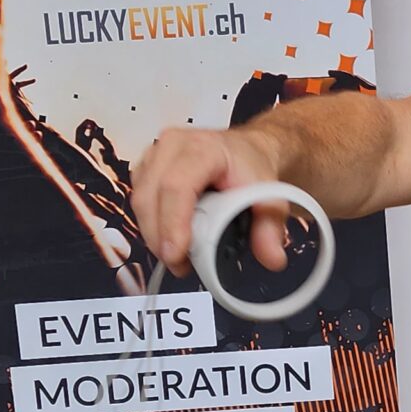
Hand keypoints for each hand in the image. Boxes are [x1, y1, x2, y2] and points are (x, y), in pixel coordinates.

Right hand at [130, 124, 285, 273]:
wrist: (245, 150)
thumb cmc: (251, 167)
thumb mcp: (270, 196)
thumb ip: (270, 227)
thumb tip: (272, 259)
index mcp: (202, 148)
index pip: (177, 186)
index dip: (172, 223)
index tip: (176, 255)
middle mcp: (171, 145)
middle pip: (150, 196)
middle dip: (160, 238)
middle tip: (181, 266)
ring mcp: (154, 154)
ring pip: (140, 201)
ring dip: (154, 234)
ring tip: (180, 256)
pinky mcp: (146, 167)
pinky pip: (138, 201)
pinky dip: (151, 225)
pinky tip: (170, 238)